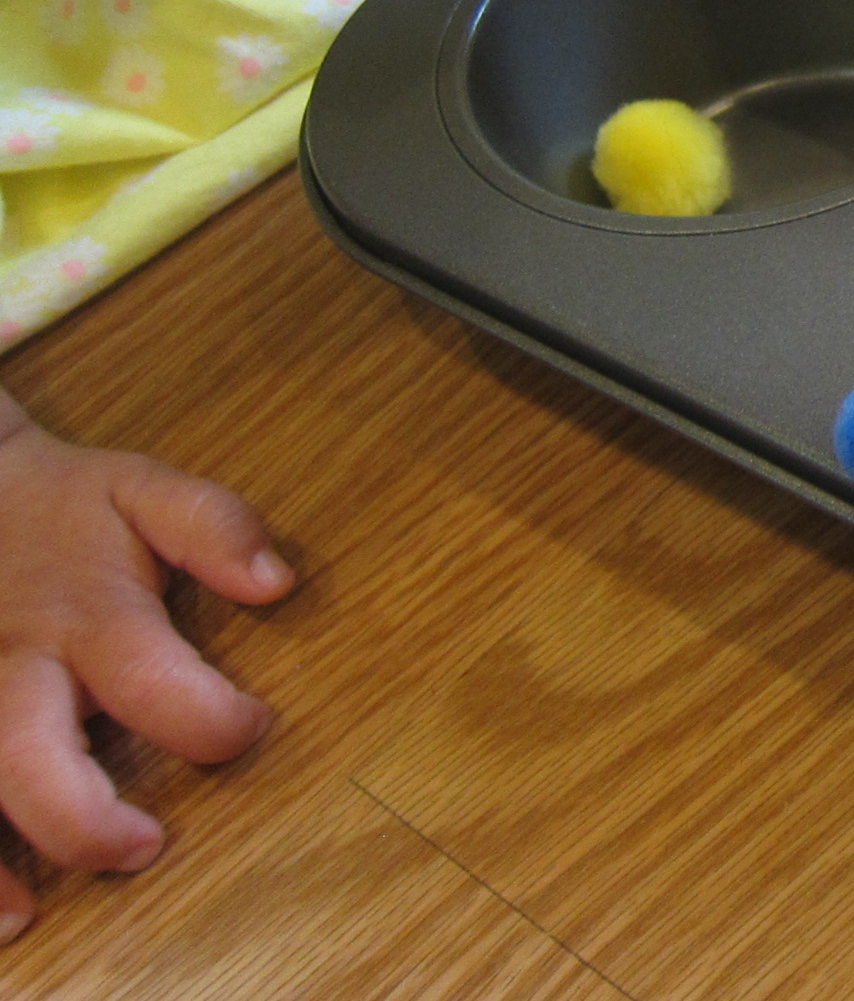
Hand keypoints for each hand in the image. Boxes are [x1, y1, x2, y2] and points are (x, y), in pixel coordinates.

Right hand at [0, 394, 292, 941]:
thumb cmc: (64, 508)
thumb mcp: (143, 490)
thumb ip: (213, 526)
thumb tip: (276, 580)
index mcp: (84, 615)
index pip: (148, 676)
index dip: (209, 718)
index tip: (252, 726)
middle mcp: (12, 668)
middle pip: (29, 755)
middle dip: (83, 816)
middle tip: (147, 846)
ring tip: (32, 914)